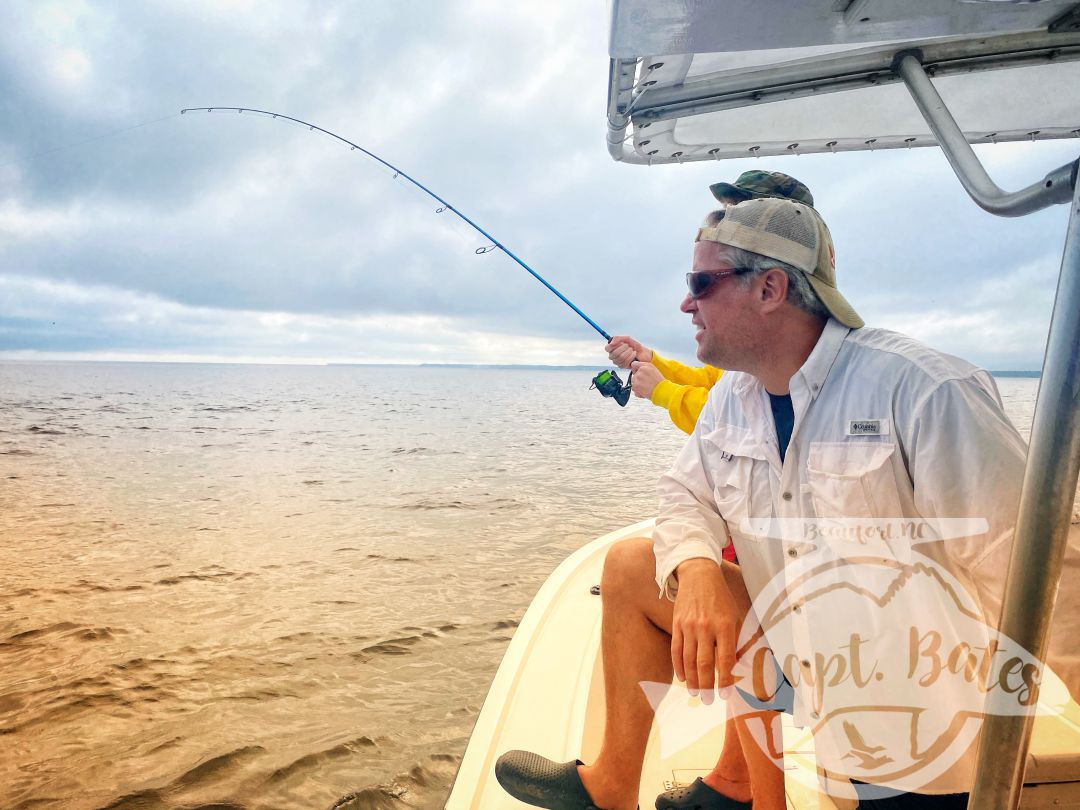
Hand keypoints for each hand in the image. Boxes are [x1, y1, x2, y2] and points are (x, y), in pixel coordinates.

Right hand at [605, 335, 651, 367]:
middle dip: (624, 348)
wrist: (643, 353)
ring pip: (620, 358)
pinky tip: (634, 355)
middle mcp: (613, 355)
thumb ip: (618, 338)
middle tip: (629, 346)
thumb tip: (611, 343)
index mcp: (613, 348)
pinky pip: (624, 363)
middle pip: (614, 353)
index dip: (612, 346)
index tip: (620, 343)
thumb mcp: (627, 338)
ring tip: (632, 350)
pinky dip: (631, 357)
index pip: (607, 348)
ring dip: (628, 353)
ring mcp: (617, 362)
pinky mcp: (622, 366)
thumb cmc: (635, 345)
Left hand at [629, 360, 662, 398]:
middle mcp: (641, 370)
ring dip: (638, 386)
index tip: (637, 372)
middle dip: (638, 380)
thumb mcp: (654, 371)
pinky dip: (638, 392)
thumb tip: (639, 370)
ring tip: (646, 388)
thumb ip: (645, 368)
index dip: (635, 369)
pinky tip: (645, 391)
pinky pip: (634, 389)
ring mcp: (637, 378)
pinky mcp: (635, 385)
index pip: (634, 364)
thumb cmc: (660, 383)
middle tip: (646, 383)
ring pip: (634, 382)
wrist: (662, 391)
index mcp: (646, 366)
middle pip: (634, 375)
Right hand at [671, 558, 738, 691]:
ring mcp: (689, 626)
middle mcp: (706, 627)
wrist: (699, 575)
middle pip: (704, 664)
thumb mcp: (736, 616)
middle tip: (708, 701)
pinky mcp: (677, 624)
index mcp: (725, 626)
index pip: (725, 660)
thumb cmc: (721, 599)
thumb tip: (738, 666)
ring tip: (695, 694)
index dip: (725, 680)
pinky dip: (678, 666)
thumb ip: (737, 640)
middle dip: (706, 686)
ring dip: (692, 680)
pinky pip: (676, 650)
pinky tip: (682, 678)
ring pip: (688, 660)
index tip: (725, 695)